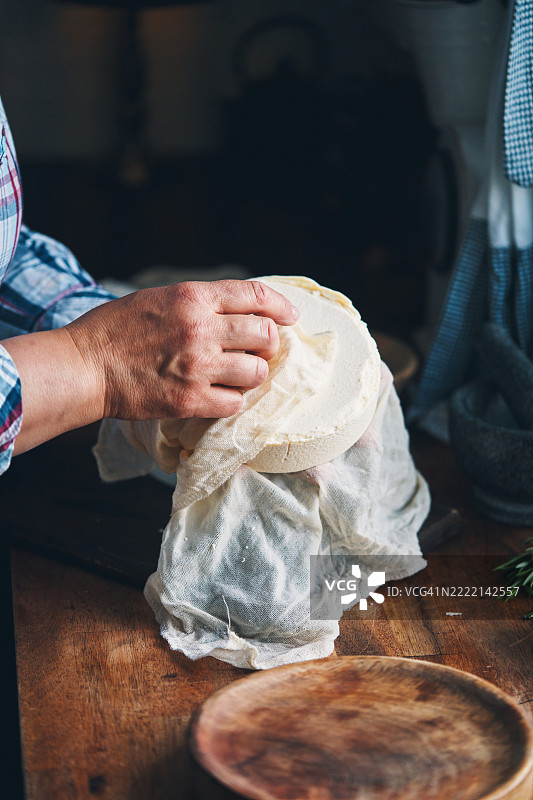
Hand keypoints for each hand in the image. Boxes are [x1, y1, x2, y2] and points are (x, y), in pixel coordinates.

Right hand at [66, 279, 298, 420]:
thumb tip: (237, 311)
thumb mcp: (158, 298)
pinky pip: (235, 402)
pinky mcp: (190, 399)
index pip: (255, 296)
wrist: (84, 366)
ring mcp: (198, 366)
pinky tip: (219, 395)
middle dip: (269, 343)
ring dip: (253, 374)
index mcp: (193, 297)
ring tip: (238, 375)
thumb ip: (199, 303)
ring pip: (257, 372)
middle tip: (260, 350)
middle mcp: (201, 329)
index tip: (290, 316)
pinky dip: (232, 400)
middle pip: (266, 335)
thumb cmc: (114, 329)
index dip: (280, 306)